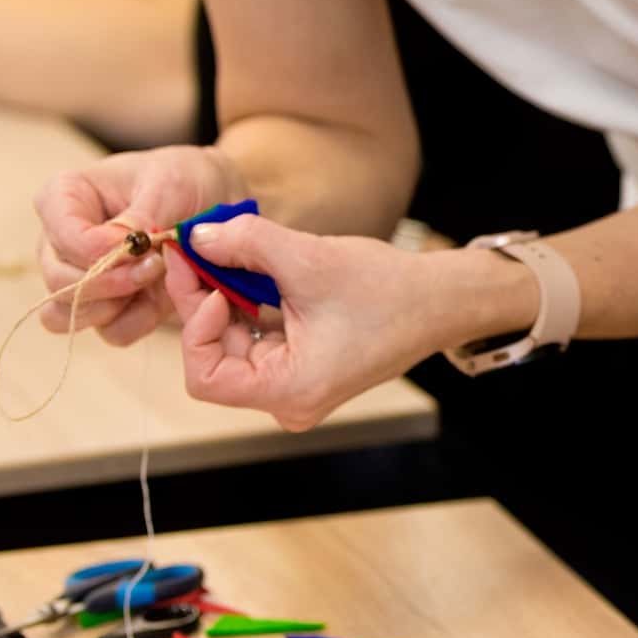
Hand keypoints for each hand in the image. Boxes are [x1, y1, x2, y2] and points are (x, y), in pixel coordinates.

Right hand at [34, 145, 246, 345]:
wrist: (214, 201)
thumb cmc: (184, 179)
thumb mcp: (169, 185)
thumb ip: (140, 218)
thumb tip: (119, 250)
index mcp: (65, 196)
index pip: (61, 235)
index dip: (97, 251)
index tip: (141, 246)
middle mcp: (60, 240)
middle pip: (59, 279)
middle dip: (110, 281)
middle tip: (156, 266)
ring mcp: (78, 277)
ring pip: (69, 313)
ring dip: (117, 306)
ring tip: (157, 278)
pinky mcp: (107, 306)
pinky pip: (107, 331)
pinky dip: (136, 321)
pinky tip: (161, 298)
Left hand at [164, 218, 530, 430]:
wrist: (441, 301)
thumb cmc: (388, 290)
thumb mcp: (309, 259)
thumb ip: (247, 244)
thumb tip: (198, 237)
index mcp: (290, 390)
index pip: (206, 377)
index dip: (196, 327)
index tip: (211, 280)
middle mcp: (289, 400)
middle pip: (218, 357)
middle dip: (207, 302)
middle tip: (201, 250)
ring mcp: (297, 386)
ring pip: (237, 345)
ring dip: (229, 299)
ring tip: (234, 254)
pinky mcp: (305, 369)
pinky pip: (261, 340)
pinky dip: (252, 305)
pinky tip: (258, 270)